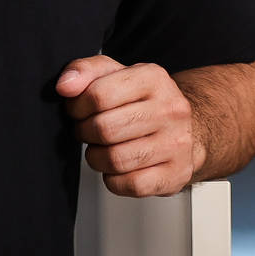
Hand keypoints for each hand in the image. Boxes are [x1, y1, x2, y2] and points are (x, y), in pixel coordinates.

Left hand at [55, 55, 203, 197]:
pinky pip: (130, 184)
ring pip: (115, 160)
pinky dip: (115, 180)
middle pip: (105, 129)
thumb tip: (66, 85)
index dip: (77, 106)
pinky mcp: (176, 174)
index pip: (99, 95)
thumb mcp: (117, 75)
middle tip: (88, 131)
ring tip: (102, 149)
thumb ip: (86, 71)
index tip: (78, 110)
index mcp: (154, 78)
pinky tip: (120, 167)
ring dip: (97, 158)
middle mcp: (171, 109)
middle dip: (85, 133)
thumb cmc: (145, 103)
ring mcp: (176, 143)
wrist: (188, 127)